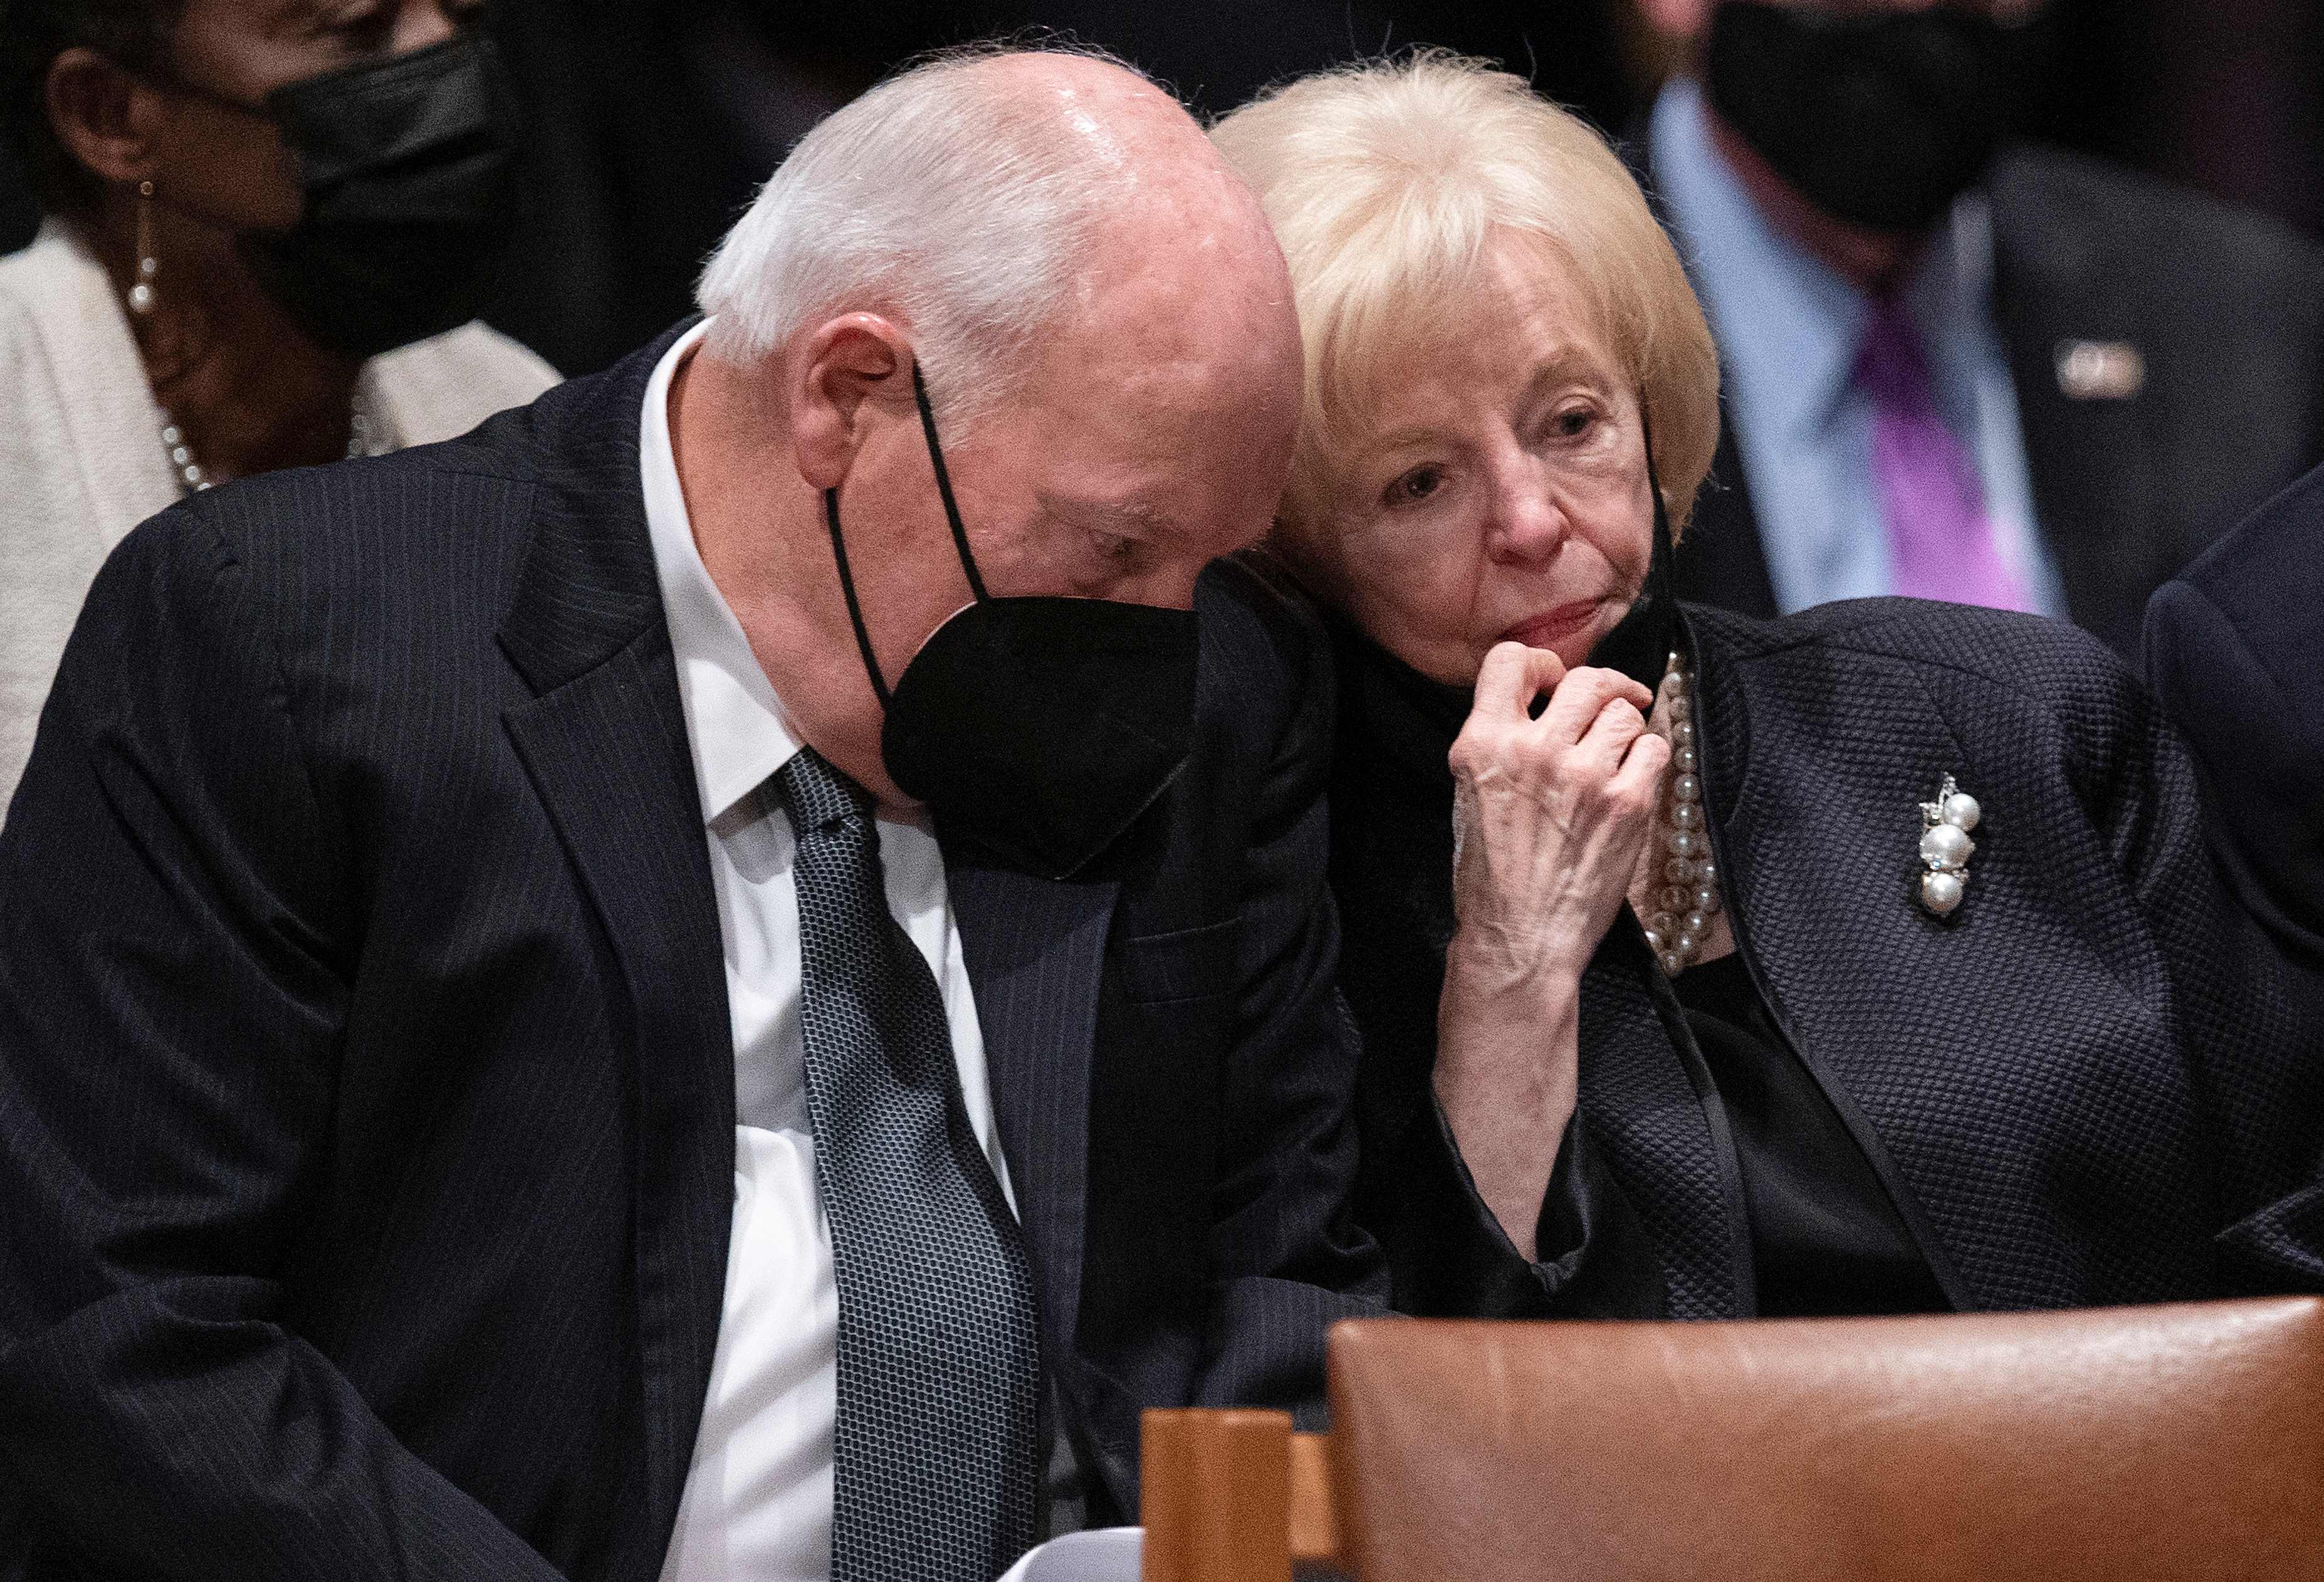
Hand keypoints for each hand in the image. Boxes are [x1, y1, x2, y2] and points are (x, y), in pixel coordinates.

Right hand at [1445, 644, 1668, 987]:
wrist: (1520, 940)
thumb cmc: (1491, 877)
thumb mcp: (1469, 795)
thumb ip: (1499, 742)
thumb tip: (1542, 703)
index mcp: (1483, 744)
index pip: (1511, 659)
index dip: (1539, 664)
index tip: (1551, 683)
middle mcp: (1533, 749)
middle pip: (1585, 679)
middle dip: (1600, 690)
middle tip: (1605, 706)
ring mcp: (1583, 774)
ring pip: (1624, 711)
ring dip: (1624, 730)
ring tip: (1615, 757)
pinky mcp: (1627, 802)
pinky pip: (1655, 749)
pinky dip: (1648, 760)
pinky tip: (1631, 782)